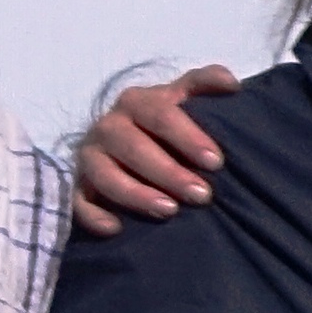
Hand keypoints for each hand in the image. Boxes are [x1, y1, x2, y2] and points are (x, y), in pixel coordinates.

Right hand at [73, 65, 235, 234]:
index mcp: (136, 102)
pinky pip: (79, 203)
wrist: (126, 142)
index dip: (188, 137)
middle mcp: (108, 126)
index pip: (161, 115)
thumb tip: (232, 84)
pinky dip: (94, 216)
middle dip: (170, 172)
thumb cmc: (163, 123)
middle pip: (134, 147)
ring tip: (170, 212)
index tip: (216, 162)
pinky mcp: (79, 187)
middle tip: (202, 196)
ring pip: (106, 176)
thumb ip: (205, 83)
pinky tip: (116, 229)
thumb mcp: (182, 97)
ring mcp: (90, 158)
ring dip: (137, 195)